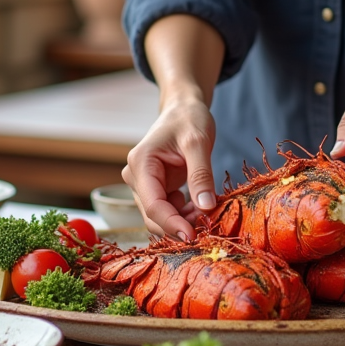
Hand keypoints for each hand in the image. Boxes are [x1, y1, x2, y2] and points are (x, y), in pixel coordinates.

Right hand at [122, 95, 217, 240]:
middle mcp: (136, 177)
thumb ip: (201, 175)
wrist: (183, 108)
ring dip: (183, 221)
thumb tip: (206, 207)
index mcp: (141, 164)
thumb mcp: (198, 142)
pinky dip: (185, 214)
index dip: (171, 225)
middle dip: (178, 226)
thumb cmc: (188, 118)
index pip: (152, 205)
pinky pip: (168, 210)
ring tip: (208, 214)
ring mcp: (144, 184)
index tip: (193, 237)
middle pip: (153, 215)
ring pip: (160, 216)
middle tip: (207, 228)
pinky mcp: (156, 188)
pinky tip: (201, 207)